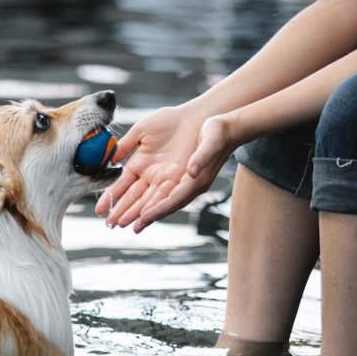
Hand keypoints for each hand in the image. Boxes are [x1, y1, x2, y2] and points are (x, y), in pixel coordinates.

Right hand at [94, 105, 203, 229]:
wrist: (194, 117)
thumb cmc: (169, 120)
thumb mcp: (141, 131)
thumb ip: (125, 145)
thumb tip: (111, 159)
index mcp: (139, 164)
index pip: (121, 185)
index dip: (110, 197)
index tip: (99, 210)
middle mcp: (151, 176)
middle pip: (133, 198)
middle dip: (121, 211)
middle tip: (109, 224)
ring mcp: (165, 179)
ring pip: (147, 201)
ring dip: (136, 213)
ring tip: (124, 225)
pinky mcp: (180, 180)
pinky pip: (166, 197)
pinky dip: (156, 207)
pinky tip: (145, 217)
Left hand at [137, 115, 237, 229]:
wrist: (227, 128)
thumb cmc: (220, 132)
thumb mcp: (212, 141)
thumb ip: (202, 157)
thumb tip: (192, 172)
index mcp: (197, 181)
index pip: (175, 199)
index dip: (159, 209)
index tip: (143, 217)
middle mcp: (191, 186)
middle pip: (166, 205)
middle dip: (147, 216)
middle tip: (130, 227)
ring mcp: (186, 183)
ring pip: (162, 201)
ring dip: (146, 211)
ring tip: (129, 221)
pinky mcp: (181, 177)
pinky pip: (163, 192)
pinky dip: (150, 200)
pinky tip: (140, 204)